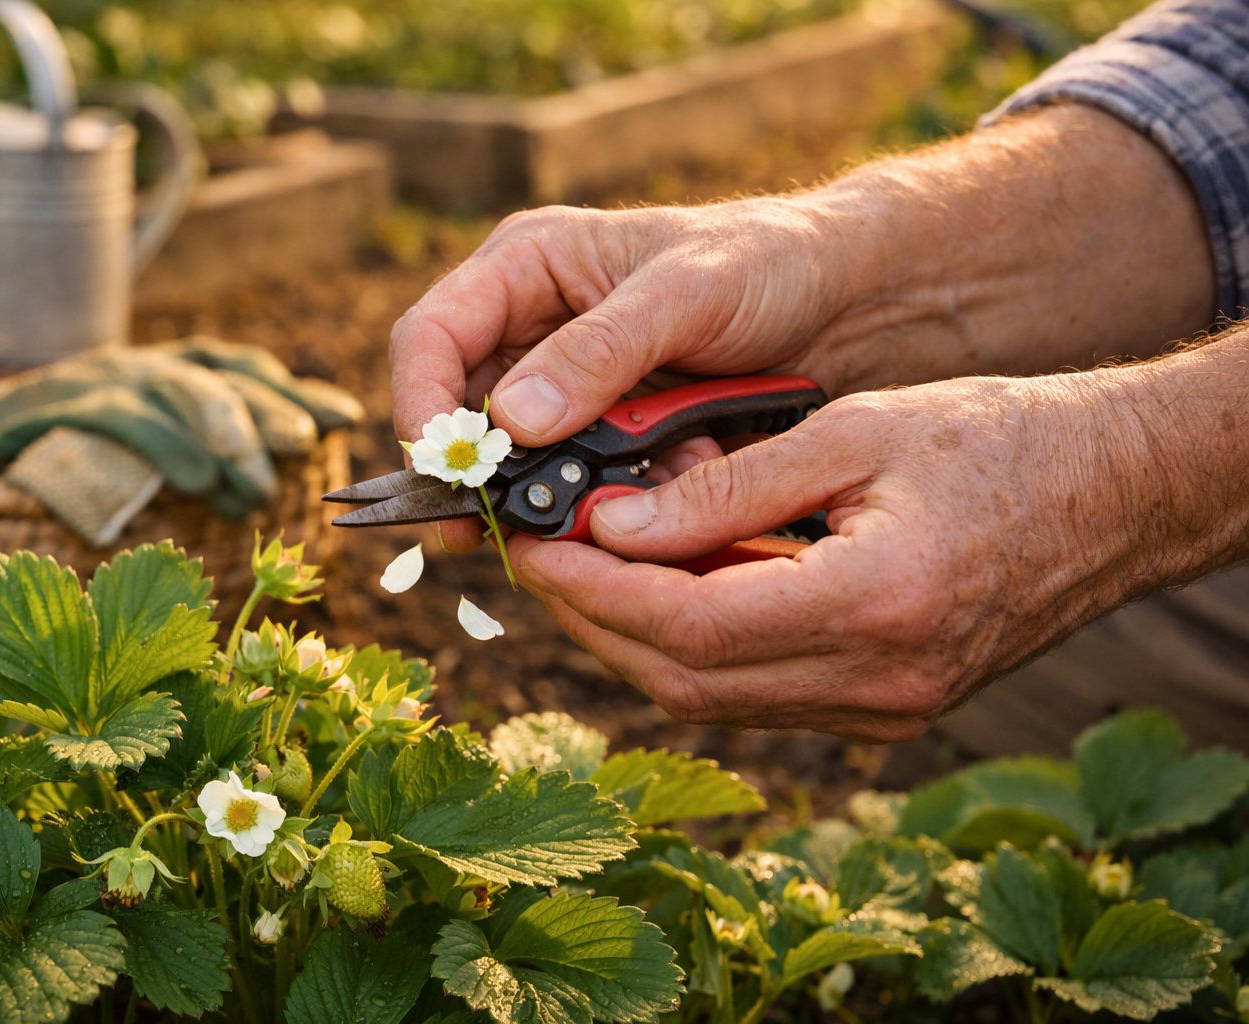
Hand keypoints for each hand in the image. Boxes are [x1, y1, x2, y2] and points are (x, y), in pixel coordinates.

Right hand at [390, 199, 847, 549]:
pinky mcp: (608, 435)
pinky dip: (623, 497)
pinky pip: (586, 483)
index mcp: (526, 267)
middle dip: (491, 474)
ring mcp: (569, 388)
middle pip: (463, 416)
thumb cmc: (768, 261)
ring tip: (633, 490)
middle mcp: (531, 328)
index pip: (430, 338)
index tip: (447, 470)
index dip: (421, 405)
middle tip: (503, 529)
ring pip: (524, 463)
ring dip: (570, 489)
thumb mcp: (685, 292)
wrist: (848, 301)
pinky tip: (682, 473)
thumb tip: (510, 423)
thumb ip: (597, 352)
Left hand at [511, 372, 1194, 741]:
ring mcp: (885, 710)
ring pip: (713, 699)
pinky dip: (697, 648)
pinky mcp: (887, 711)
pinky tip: (672, 587)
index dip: (591, 590)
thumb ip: (726, 489)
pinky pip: (759, 696)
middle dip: (594, 619)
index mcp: (874, 603)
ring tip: (592, 563)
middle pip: (683, 682)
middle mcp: (878, 681)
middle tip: (542, 554)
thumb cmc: (998, 438)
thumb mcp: (854, 432)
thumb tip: (612, 525)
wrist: (1116, 493)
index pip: (685, 625)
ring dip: (637, 637)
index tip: (532, 546)